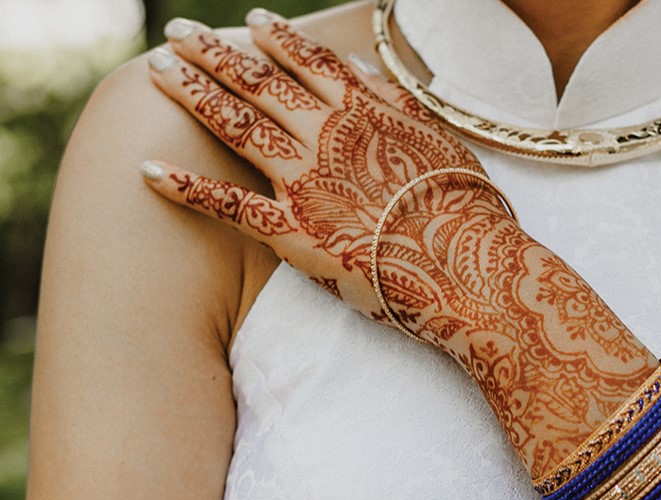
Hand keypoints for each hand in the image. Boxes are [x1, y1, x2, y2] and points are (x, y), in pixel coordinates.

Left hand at [142, 13, 507, 322]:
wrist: (469, 271)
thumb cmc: (467, 213)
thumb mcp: (443, 142)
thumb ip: (399, 103)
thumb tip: (362, 68)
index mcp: (365, 113)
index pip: (310, 62)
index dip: (277, 39)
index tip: (252, 23)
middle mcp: (327, 136)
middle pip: (258, 83)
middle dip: (212, 54)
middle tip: (176, 35)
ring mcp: (305, 183)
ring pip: (235, 127)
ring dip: (192, 95)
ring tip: (157, 71)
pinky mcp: (293, 233)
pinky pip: (228, 206)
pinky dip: (186, 188)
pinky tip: (147, 170)